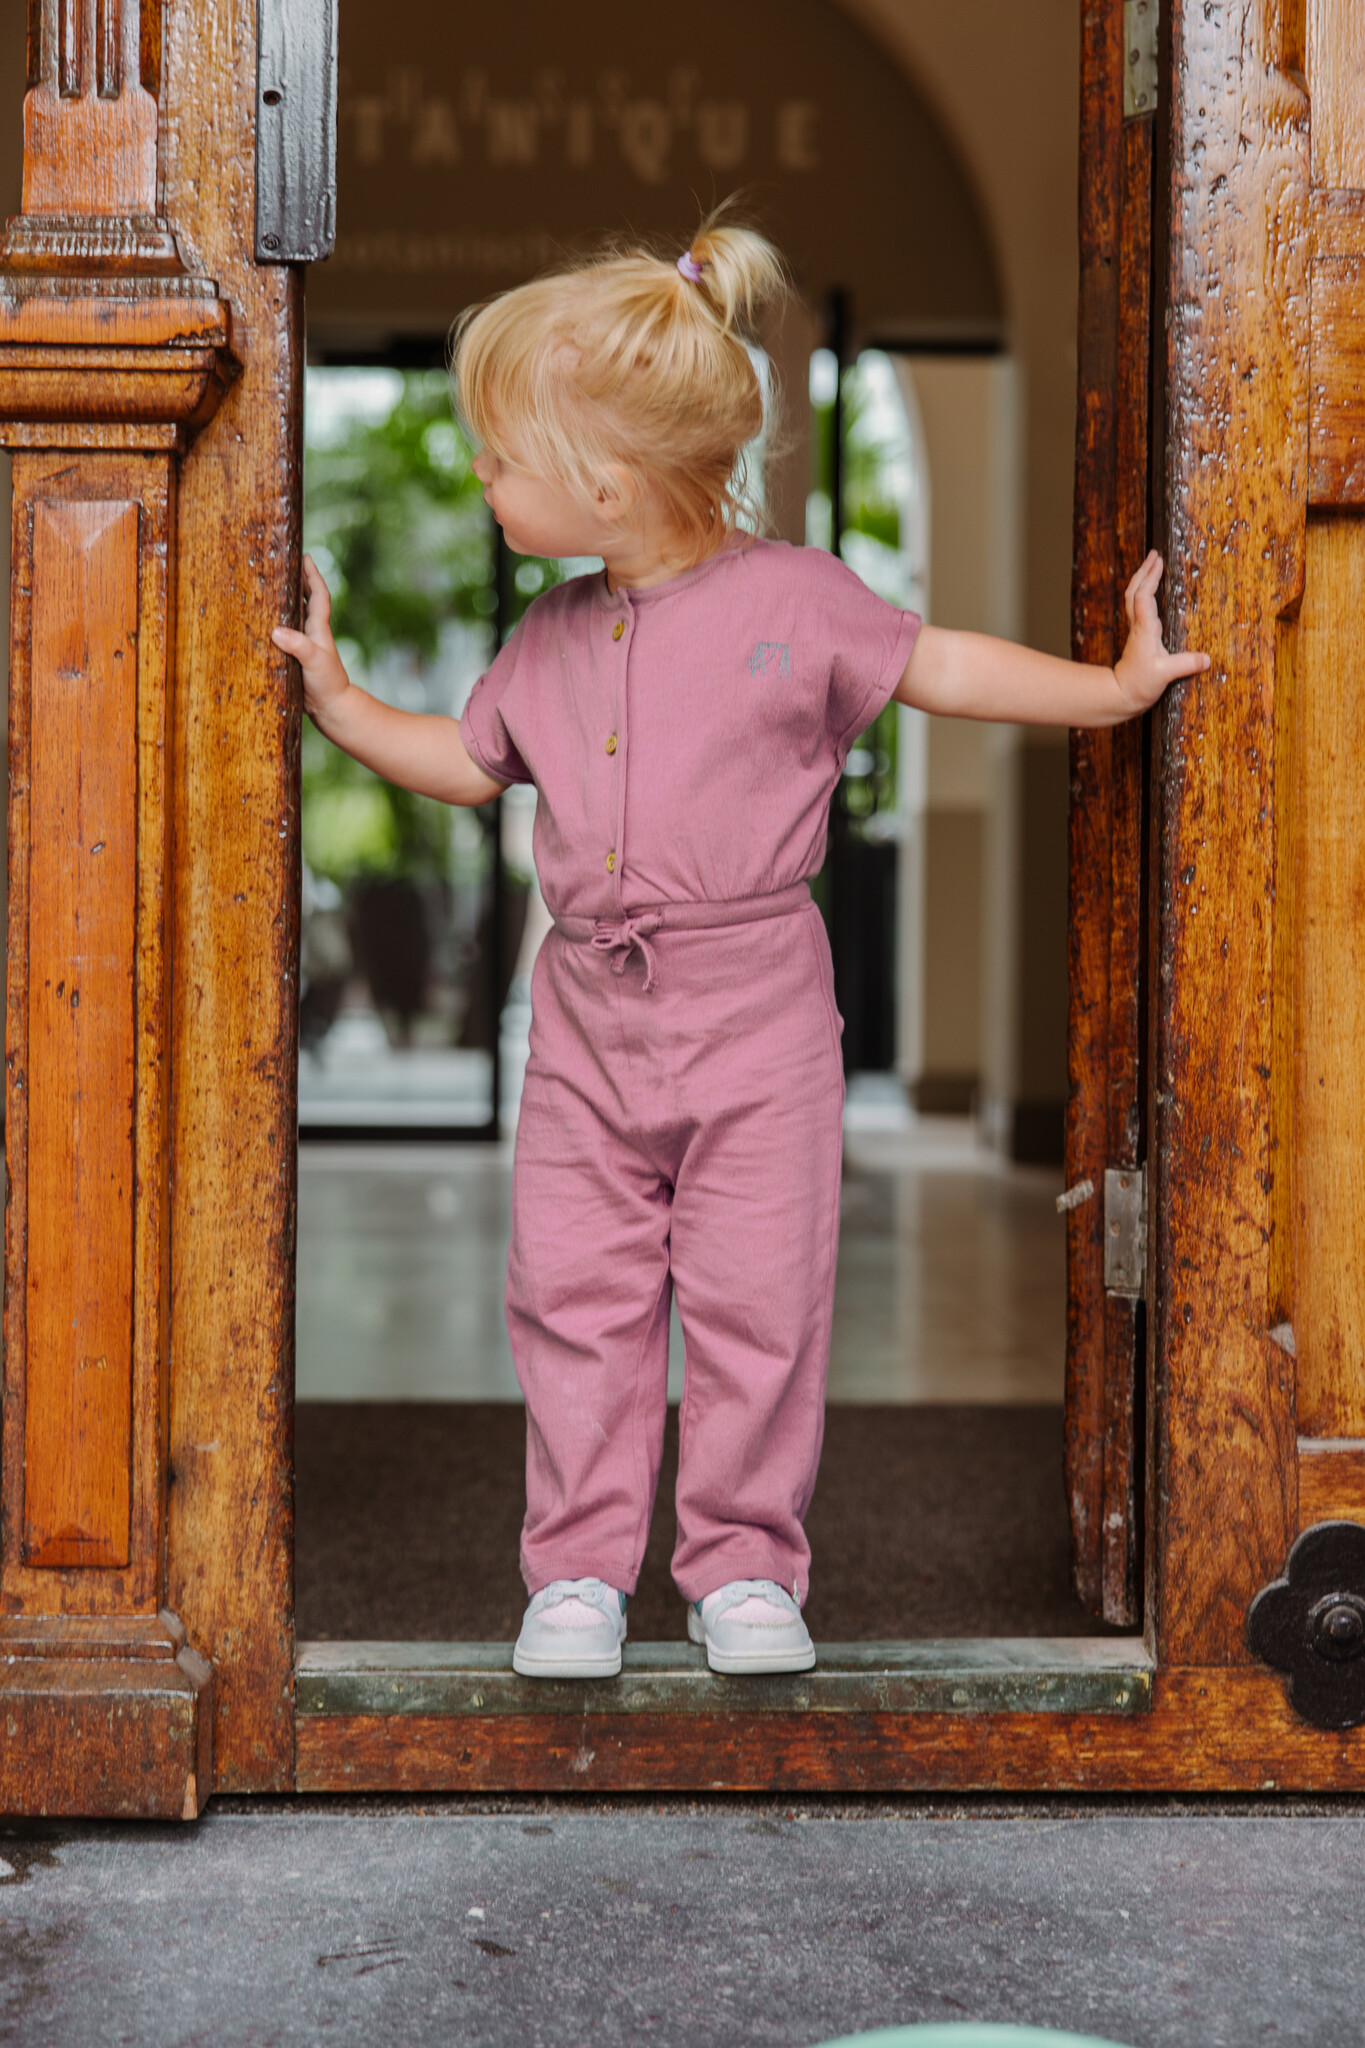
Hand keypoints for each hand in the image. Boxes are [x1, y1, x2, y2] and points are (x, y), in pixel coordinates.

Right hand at [272, 555, 350, 720]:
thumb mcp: (313, 661)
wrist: (332, 708)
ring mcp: (306, 645)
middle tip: (288, 564)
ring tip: (275, 586)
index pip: (318, 595)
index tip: (306, 557)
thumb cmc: (327, 684)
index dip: (313, 575)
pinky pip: (287, 633)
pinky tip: (268, 624)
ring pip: (296, 616)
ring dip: (288, 600)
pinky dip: (279, 623)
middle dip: (300, 581)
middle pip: (307, 600)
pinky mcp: (297, 658)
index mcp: (319, 629)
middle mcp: (313, 633)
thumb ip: (298, 645)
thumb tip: (277, 632)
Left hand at [1113, 550, 1209, 714]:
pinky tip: (1150, 591)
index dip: (1150, 577)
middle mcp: (1138, 626)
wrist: (1120, 695)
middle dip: (1144, 571)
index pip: (1144, 596)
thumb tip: (1207, 659)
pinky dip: (1143, 593)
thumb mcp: (1164, 675)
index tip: (1159, 560)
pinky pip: (1137, 608)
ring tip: (1152, 565)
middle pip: (1135, 591)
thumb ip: (1185, 665)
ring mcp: (1136, 631)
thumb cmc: (1138, 685)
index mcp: (1145, 629)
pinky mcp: (1138, 637)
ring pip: (1133, 598)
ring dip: (1141, 579)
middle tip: (1154, 554)